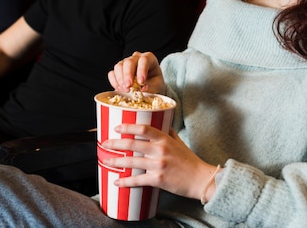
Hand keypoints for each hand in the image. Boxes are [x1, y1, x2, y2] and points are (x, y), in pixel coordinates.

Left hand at [101, 124, 218, 200]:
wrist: (201, 179)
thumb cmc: (190, 161)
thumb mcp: (179, 142)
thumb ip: (168, 133)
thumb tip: (160, 123)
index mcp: (164, 139)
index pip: (143, 129)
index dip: (128, 127)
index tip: (117, 127)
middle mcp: (160, 150)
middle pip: (132, 144)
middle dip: (115, 143)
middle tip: (105, 143)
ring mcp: (158, 165)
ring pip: (131, 162)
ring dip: (116, 161)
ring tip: (106, 161)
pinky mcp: (158, 180)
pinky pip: (137, 180)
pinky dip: (125, 182)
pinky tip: (117, 182)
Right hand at [107, 51, 165, 93]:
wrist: (150, 88)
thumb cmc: (155, 84)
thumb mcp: (157, 86)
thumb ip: (151, 86)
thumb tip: (142, 88)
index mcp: (149, 58)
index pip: (144, 60)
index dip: (141, 70)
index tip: (141, 82)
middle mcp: (136, 58)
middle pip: (129, 62)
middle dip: (128, 74)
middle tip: (129, 87)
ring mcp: (126, 62)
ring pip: (119, 66)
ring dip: (120, 79)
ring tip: (126, 90)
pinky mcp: (118, 70)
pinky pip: (112, 73)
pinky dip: (114, 82)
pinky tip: (120, 89)